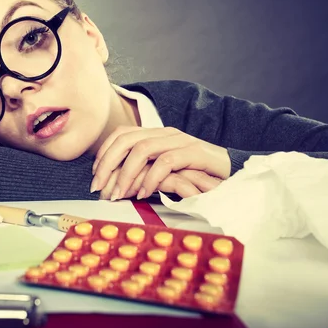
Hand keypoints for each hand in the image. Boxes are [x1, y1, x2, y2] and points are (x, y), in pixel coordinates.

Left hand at [91, 126, 229, 199]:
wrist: (231, 172)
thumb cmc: (195, 174)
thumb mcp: (164, 171)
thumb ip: (143, 171)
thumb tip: (114, 184)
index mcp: (155, 134)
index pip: (121, 134)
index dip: (104, 153)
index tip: (95, 176)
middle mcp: (165, 133)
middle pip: (126, 139)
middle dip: (107, 164)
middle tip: (99, 188)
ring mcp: (180, 140)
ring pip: (142, 149)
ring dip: (126, 173)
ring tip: (119, 194)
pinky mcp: (194, 152)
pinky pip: (166, 162)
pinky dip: (151, 179)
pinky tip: (144, 194)